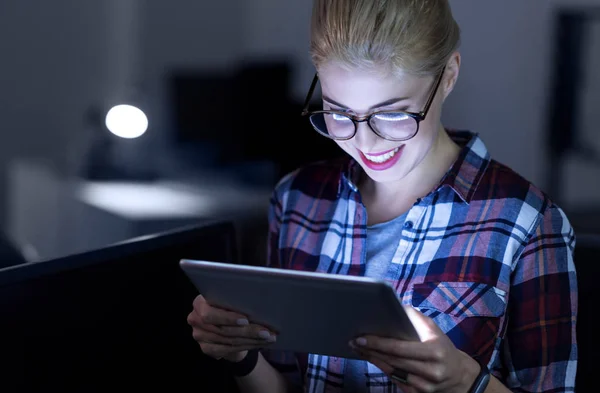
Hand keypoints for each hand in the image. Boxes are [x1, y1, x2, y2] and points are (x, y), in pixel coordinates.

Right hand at [187, 295, 276, 361]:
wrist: (225, 324)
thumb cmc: (230, 306)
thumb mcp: (231, 300)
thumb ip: (236, 301)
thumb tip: (258, 304)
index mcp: (199, 303)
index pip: (210, 313)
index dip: (228, 318)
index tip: (246, 319)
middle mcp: (195, 319)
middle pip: (223, 329)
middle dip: (248, 331)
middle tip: (266, 332)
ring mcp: (199, 335)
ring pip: (228, 340)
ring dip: (251, 340)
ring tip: (268, 337)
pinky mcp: (205, 348)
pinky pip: (227, 350)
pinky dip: (246, 346)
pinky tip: (259, 344)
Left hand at [350, 306, 479, 392]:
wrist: (460, 375)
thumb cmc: (442, 347)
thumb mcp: (433, 329)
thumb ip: (414, 317)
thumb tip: (392, 305)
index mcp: (434, 352)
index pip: (400, 348)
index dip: (378, 343)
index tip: (361, 337)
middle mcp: (431, 371)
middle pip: (393, 361)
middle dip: (371, 350)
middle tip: (354, 342)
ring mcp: (425, 386)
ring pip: (392, 372)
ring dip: (374, 360)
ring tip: (360, 349)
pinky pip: (396, 381)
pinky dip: (383, 369)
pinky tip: (373, 360)